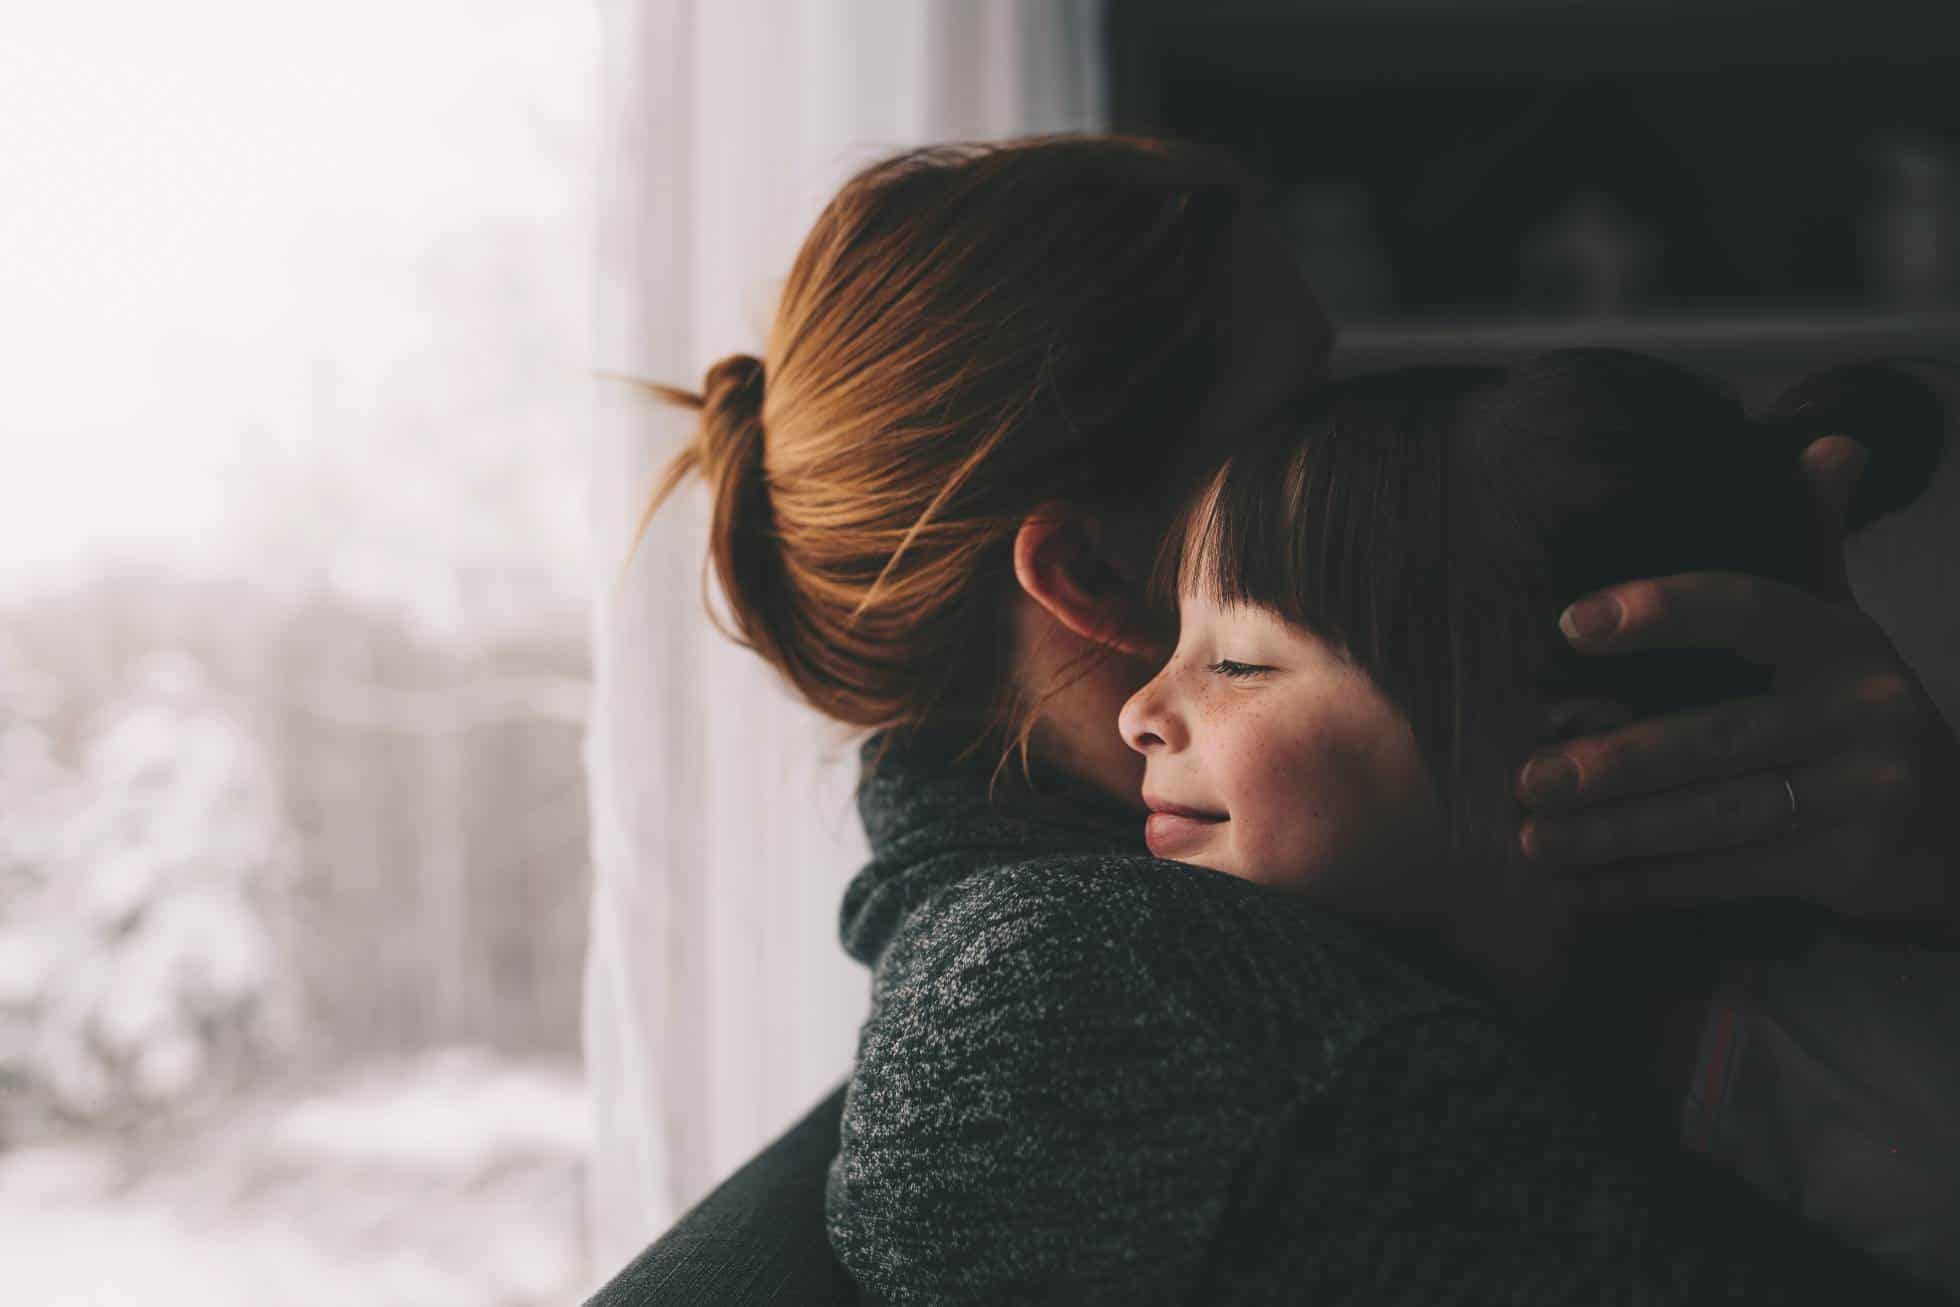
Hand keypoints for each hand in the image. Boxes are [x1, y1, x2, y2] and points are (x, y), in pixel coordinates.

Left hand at [1515, 569, 1959, 937]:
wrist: (1958, 832)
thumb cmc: (1860, 715)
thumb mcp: (1846, 627)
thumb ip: (1815, 546)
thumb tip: (1833, 446)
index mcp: (1841, 640)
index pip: (1745, 609)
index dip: (1661, 612)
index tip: (1569, 624)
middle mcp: (1860, 710)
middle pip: (1714, 736)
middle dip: (1613, 759)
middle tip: (1526, 773)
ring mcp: (1862, 792)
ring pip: (1714, 815)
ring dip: (1614, 834)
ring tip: (1533, 839)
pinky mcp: (1848, 867)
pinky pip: (1726, 877)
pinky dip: (1646, 885)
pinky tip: (1577, 888)